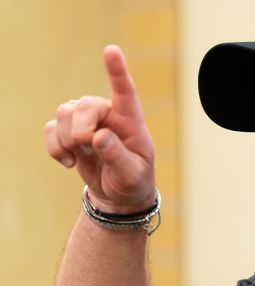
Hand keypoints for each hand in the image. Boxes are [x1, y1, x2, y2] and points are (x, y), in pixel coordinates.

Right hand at [45, 45, 155, 212]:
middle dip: (80, 129)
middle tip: (89, 148)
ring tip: (82, 156)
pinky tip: (69, 161)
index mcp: (131, 121)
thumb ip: (118, 156)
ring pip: (64, 112)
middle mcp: (109, 115)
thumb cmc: (133, 181)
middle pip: (83, 104)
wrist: (118, 195)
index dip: (117, 71)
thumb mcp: (132, 174)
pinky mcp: (70, 132)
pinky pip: (50, 128)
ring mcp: (88, 122)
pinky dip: (54, 147)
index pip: (125, 92)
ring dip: (66, 139)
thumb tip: (99, 137)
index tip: (111, 50)